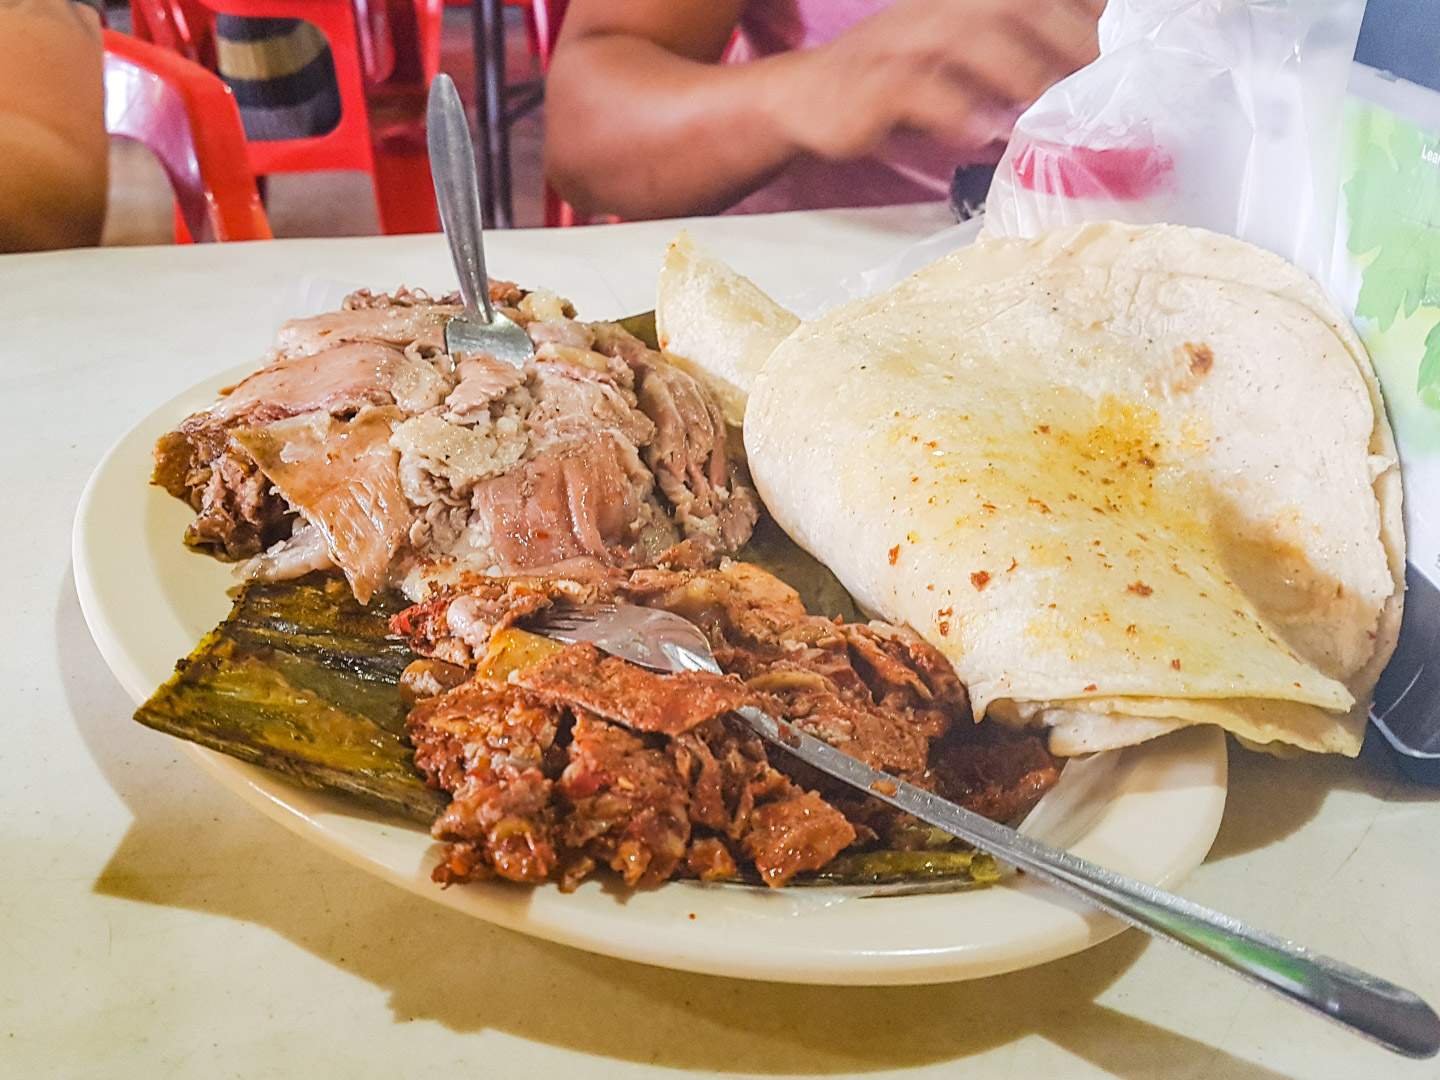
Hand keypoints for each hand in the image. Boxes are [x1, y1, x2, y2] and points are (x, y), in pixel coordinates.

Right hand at [772, 0, 1103, 159]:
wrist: (804, 99)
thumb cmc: (892, 86)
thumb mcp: (956, 65)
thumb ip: (1011, 68)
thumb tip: (1079, 88)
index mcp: (960, 3)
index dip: (1081, 14)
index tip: (1125, 48)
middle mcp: (933, 11)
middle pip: (1011, 6)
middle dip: (1064, 37)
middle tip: (1102, 80)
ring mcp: (900, 43)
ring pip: (967, 38)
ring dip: (1018, 70)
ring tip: (1051, 105)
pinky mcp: (870, 84)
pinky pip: (916, 88)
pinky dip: (954, 108)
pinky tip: (982, 132)